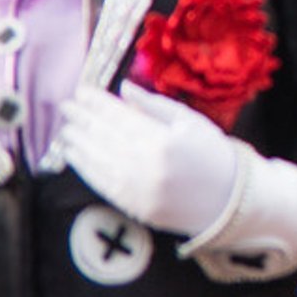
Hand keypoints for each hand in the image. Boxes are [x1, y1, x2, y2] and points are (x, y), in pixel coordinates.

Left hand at [58, 83, 237, 236]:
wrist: (230, 201)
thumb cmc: (214, 155)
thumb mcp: (191, 122)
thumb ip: (155, 105)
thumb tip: (124, 89)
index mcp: (161, 139)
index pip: (118, 116)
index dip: (97, 102)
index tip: (81, 91)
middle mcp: (144, 165)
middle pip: (103, 136)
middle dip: (82, 119)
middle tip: (66, 106)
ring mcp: (136, 188)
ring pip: (96, 160)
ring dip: (77, 142)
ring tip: (66, 129)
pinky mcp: (133, 206)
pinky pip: (101, 183)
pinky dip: (85, 167)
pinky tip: (74, 155)